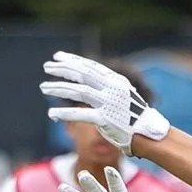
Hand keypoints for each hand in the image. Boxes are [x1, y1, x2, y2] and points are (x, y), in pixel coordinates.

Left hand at [39, 52, 168, 150]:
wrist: (148, 135)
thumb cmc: (132, 116)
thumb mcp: (122, 95)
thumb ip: (106, 86)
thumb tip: (87, 78)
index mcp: (116, 81)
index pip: (91, 66)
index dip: (73, 60)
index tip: (57, 56)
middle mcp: (113, 89)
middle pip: (83, 74)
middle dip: (63, 69)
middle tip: (46, 66)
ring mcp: (109, 103)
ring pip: (79, 92)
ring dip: (58, 89)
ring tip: (43, 87)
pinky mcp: (106, 119)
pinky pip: (81, 114)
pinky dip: (65, 113)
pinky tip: (51, 113)